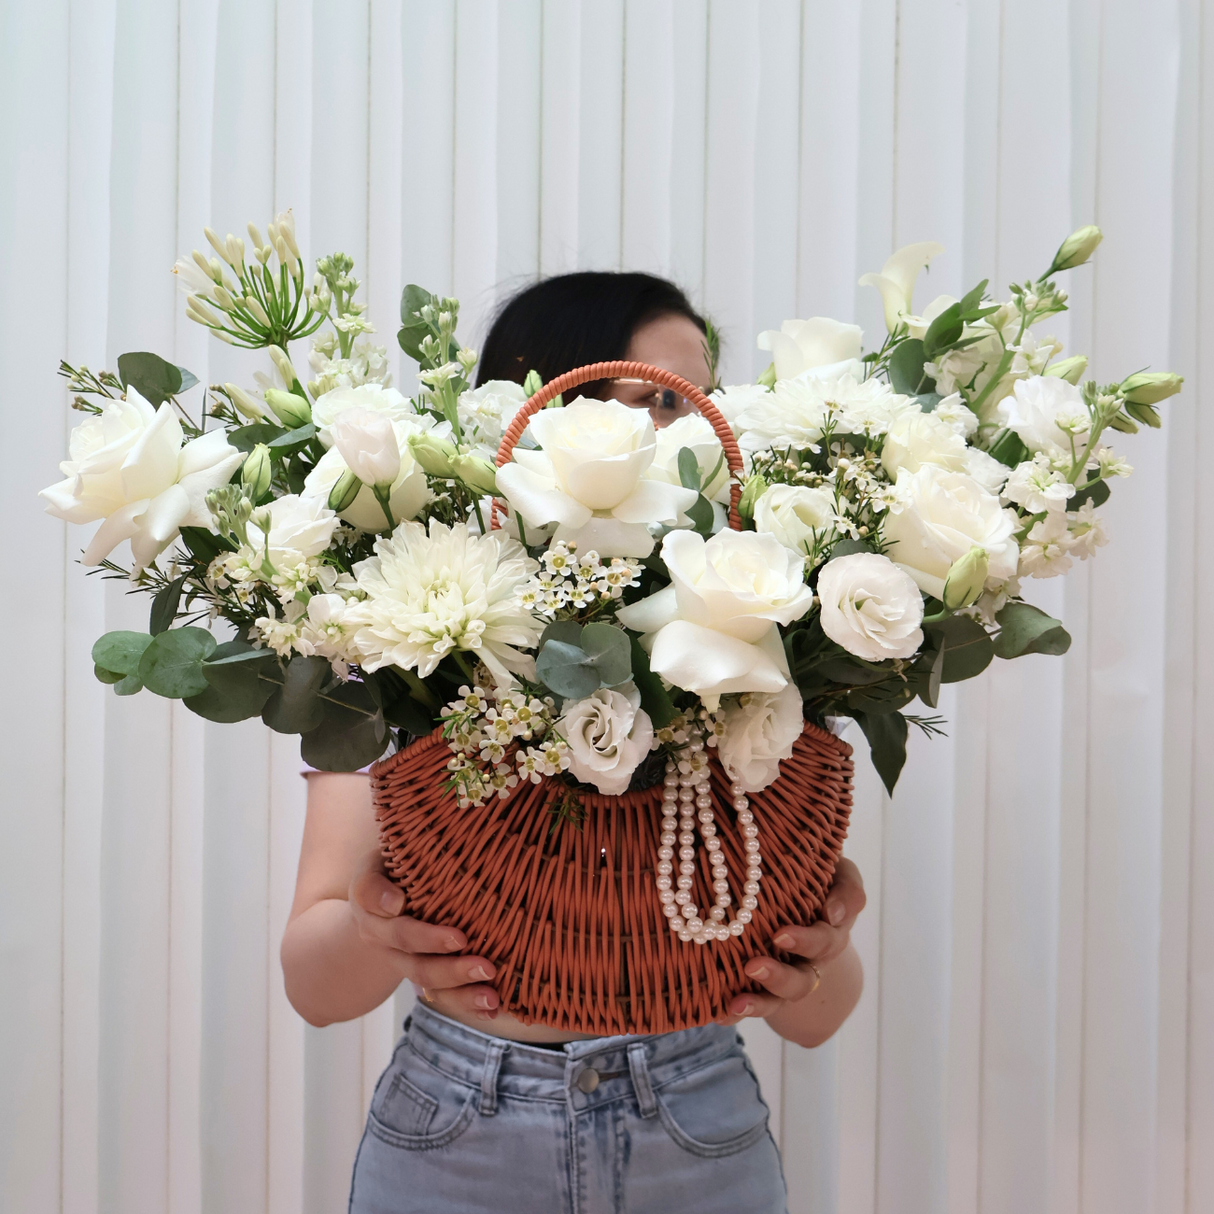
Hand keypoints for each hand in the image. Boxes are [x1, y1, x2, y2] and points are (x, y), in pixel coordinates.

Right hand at [348, 852, 501, 1020]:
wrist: (385, 899)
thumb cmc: (399, 863)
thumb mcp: (390, 850)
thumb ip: (399, 850)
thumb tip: (399, 897)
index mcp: (368, 898)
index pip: (370, 897)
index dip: (384, 901)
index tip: (402, 903)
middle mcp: (379, 933)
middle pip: (408, 951)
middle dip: (445, 961)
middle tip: (484, 965)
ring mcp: (399, 957)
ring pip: (424, 978)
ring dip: (460, 989)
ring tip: (492, 995)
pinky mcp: (420, 972)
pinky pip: (441, 993)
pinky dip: (466, 1002)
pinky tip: (494, 1006)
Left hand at [719, 856, 866, 1023]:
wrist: (807, 895)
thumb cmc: (821, 878)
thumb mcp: (841, 875)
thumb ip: (847, 889)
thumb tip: (832, 912)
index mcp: (830, 933)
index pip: (824, 941)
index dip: (805, 941)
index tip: (780, 935)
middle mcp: (811, 960)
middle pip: (802, 980)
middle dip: (779, 977)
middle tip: (753, 967)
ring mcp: (787, 975)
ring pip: (779, 999)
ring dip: (759, 1003)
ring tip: (737, 1003)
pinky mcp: (764, 984)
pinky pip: (753, 1002)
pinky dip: (736, 1012)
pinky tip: (719, 1013)